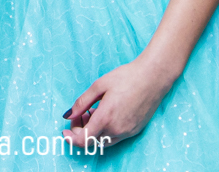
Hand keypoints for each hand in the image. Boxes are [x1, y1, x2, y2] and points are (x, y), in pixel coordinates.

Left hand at [61, 56, 176, 150]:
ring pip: (104, 140)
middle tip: (80, 113)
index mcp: (106, 118)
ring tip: (93, 111)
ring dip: (94, 131)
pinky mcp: (135, 130)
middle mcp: (117, 129)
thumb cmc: (126, 77)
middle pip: (92, 141)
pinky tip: (106, 113)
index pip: (84, 140)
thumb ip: (82, 102)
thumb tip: (68, 115)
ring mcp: (127, 132)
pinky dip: (106, 130)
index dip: (71, 138)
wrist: (153, 77)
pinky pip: (115, 137)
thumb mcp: (99, 85)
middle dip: (81, 130)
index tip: (64, 130)